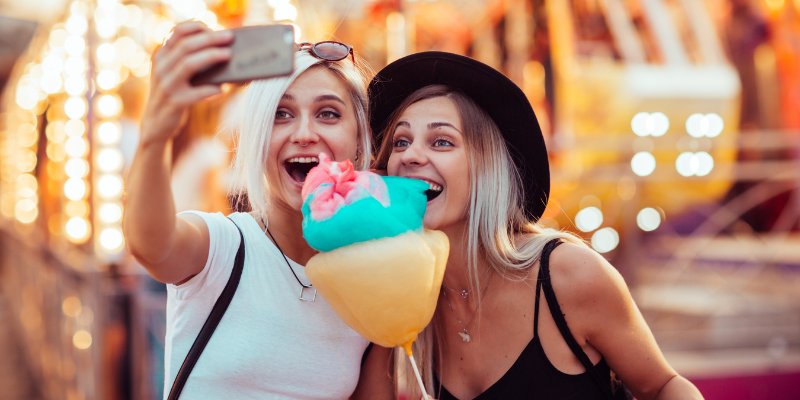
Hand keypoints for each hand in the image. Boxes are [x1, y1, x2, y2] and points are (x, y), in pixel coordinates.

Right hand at [140, 22, 233, 145]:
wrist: (156, 123)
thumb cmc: (175, 94)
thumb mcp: (174, 72)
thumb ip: (187, 58)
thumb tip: (221, 47)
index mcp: (161, 55)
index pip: (177, 32)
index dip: (197, 27)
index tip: (215, 29)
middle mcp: (161, 67)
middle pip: (186, 45)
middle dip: (211, 39)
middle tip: (230, 37)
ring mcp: (167, 85)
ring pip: (188, 63)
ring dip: (211, 56)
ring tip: (228, 55)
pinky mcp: (175, 102)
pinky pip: (197, 93)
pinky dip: (212, 89)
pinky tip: (222, 89)